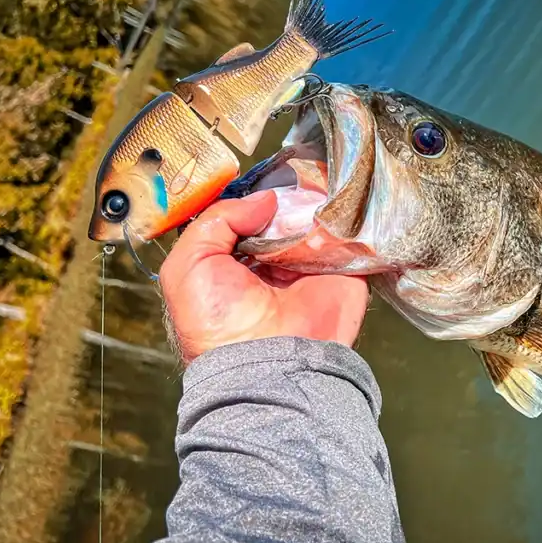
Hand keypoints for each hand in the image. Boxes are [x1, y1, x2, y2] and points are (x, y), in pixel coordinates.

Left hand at [159, 190, 368, 364]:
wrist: (269, 363)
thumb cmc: (218, 323)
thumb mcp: (188, 265)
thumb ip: (217, 220)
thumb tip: (266, 199)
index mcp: (238, 260)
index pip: (249, 215)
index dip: (253, 196)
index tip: (260, 180)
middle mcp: (276, 261)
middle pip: (287, 211)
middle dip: (288, 195)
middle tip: (291, 179)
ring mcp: (314, 265)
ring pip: (319, 218)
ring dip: (318, 203)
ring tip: (315, 188)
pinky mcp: (347, 271)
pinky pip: (353, 234)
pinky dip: (348, 217)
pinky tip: (338, 205)